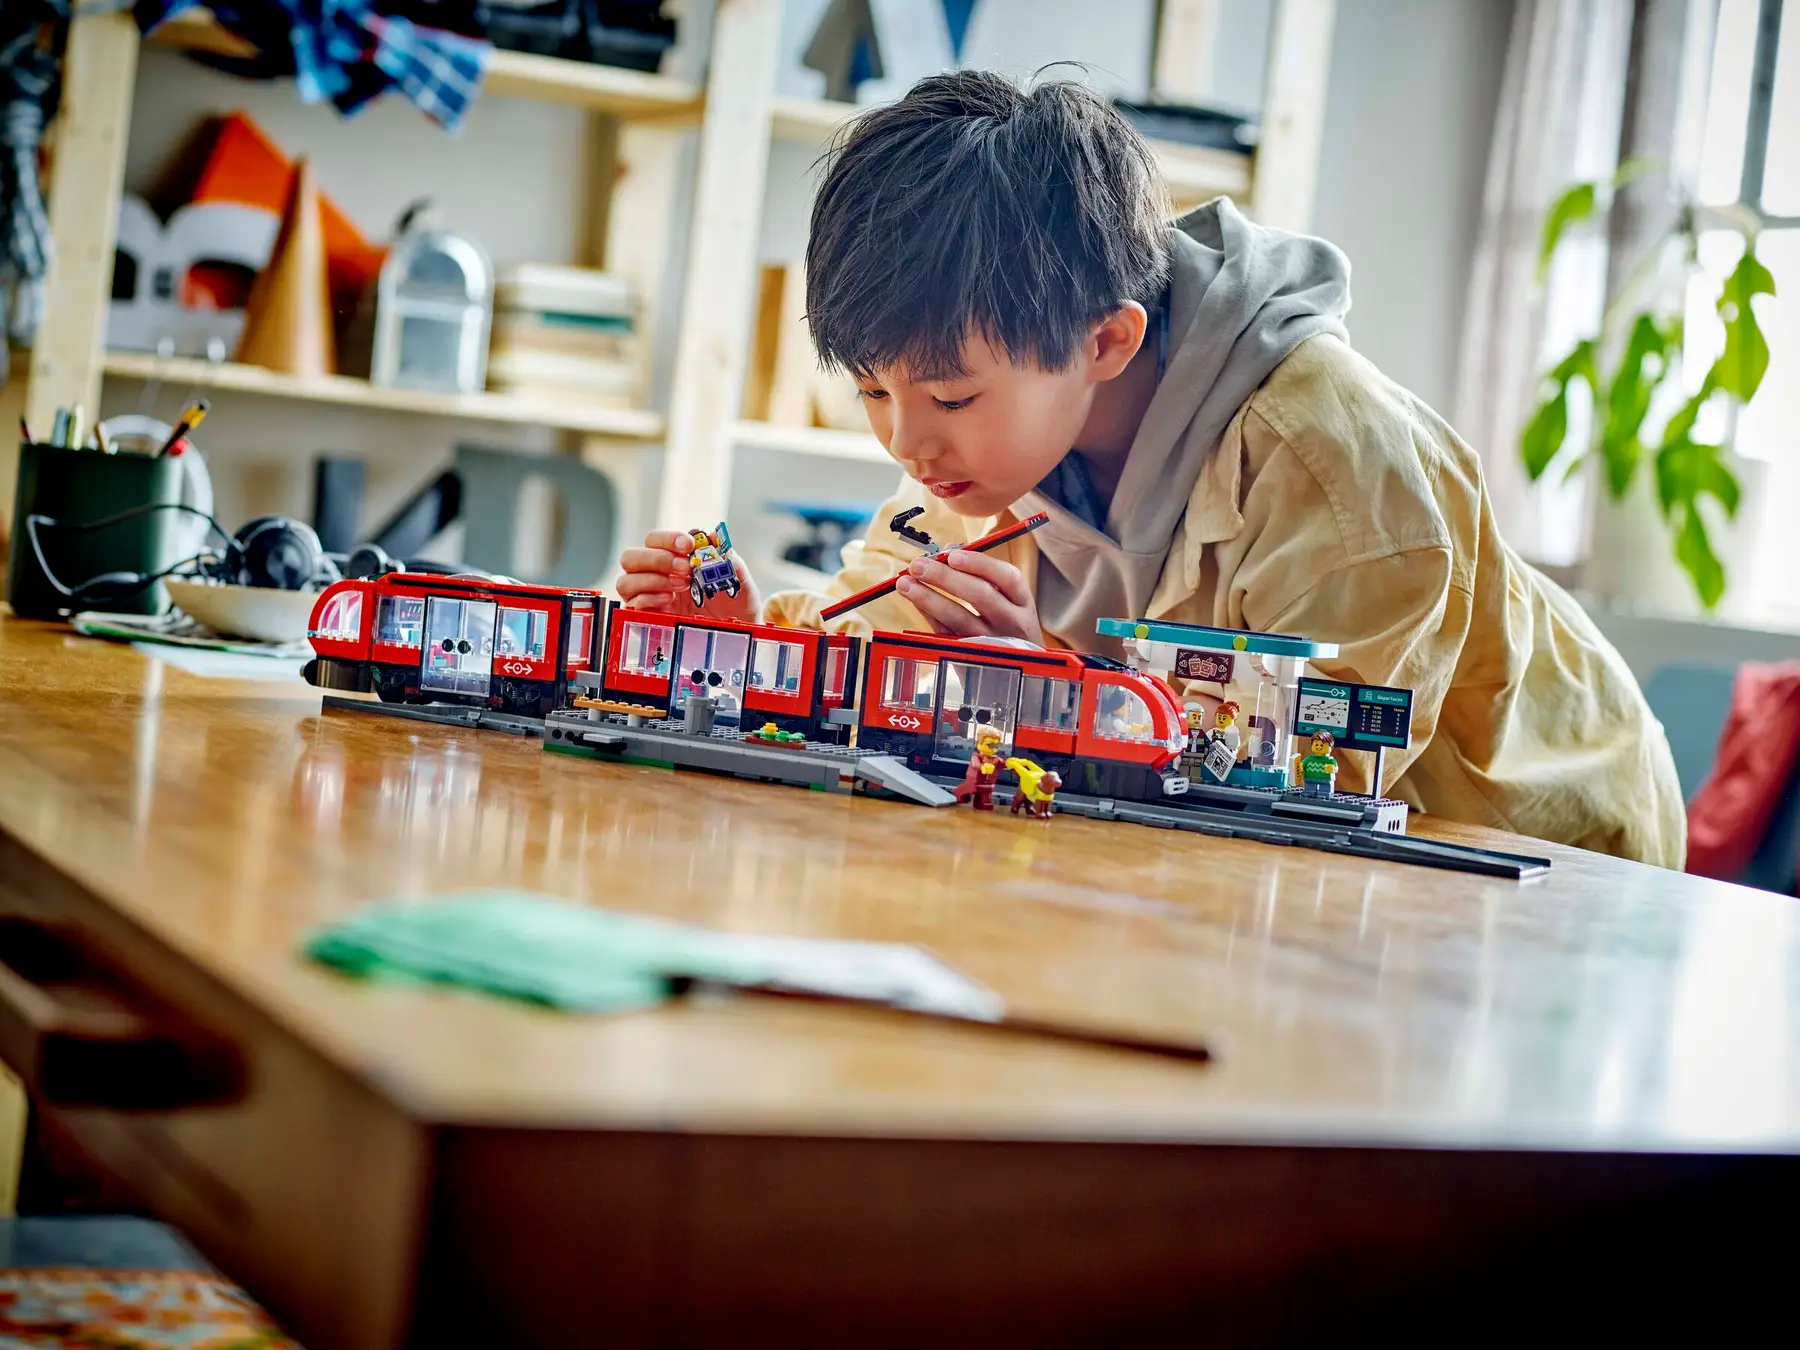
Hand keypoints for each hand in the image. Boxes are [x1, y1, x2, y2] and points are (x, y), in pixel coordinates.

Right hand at [614, 530, 760, 623]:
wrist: (739, 632)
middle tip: (685, 568)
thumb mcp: (739, 581)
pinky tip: (669, 602)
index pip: (653, 540)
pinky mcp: (647, 618)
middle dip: (658, 559)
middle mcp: (655, 575)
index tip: (689, 545)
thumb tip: (715, 538)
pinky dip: (649, 600)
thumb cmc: (735, 604)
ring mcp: (648, 597)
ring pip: (626, 580)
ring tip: (682, 586)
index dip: (667, 539)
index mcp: (673, 559)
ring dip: (654, 580)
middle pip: (631, 557)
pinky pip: (632, 605)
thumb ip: (730, 560)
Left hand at [895, 550, 1042, 643]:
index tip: (952, 555)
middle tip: (918, 565)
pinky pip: (946, 633)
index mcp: (1022, 602)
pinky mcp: (971, 657)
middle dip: (945, 578)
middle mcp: (1012, 623)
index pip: (1007, 577)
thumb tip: (947, 551)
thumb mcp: (1007, 600)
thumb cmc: (1007, 624)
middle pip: (981, 596)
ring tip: (905, 583)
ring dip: (928, 598)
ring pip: (959, 618)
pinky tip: (915, 601)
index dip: (979, 564)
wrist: (1018, 671)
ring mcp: (991, 642)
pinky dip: (929, 616)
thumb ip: (980, 575)